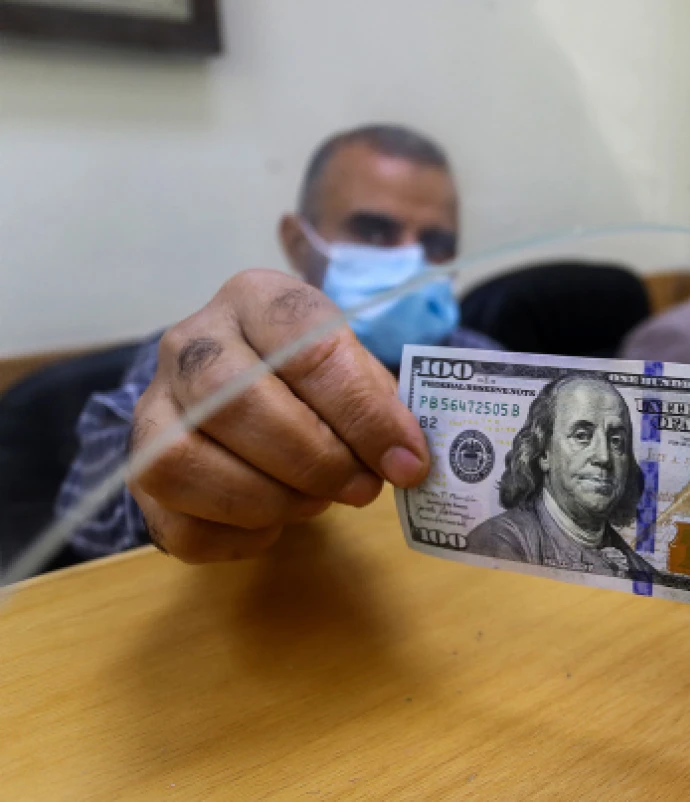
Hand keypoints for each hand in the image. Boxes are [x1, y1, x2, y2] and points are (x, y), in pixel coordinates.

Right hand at [128, 269, 429, 561]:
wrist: (244, 386)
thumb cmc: (313, 378)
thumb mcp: (353, 365)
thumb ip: (379, 402)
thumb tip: (405, 459)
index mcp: (254, 299)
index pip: (303, 346)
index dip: (361, 412)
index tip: (406, 460)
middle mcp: (189, 343)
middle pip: (233, 400)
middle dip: (313, 458)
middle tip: (362, 488)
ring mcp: (151, 408)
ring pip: (184, 461)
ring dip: (268, 498)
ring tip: (317, 502)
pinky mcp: (137, 473)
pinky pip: (175, 522)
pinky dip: (236, 535)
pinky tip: (273, 524)